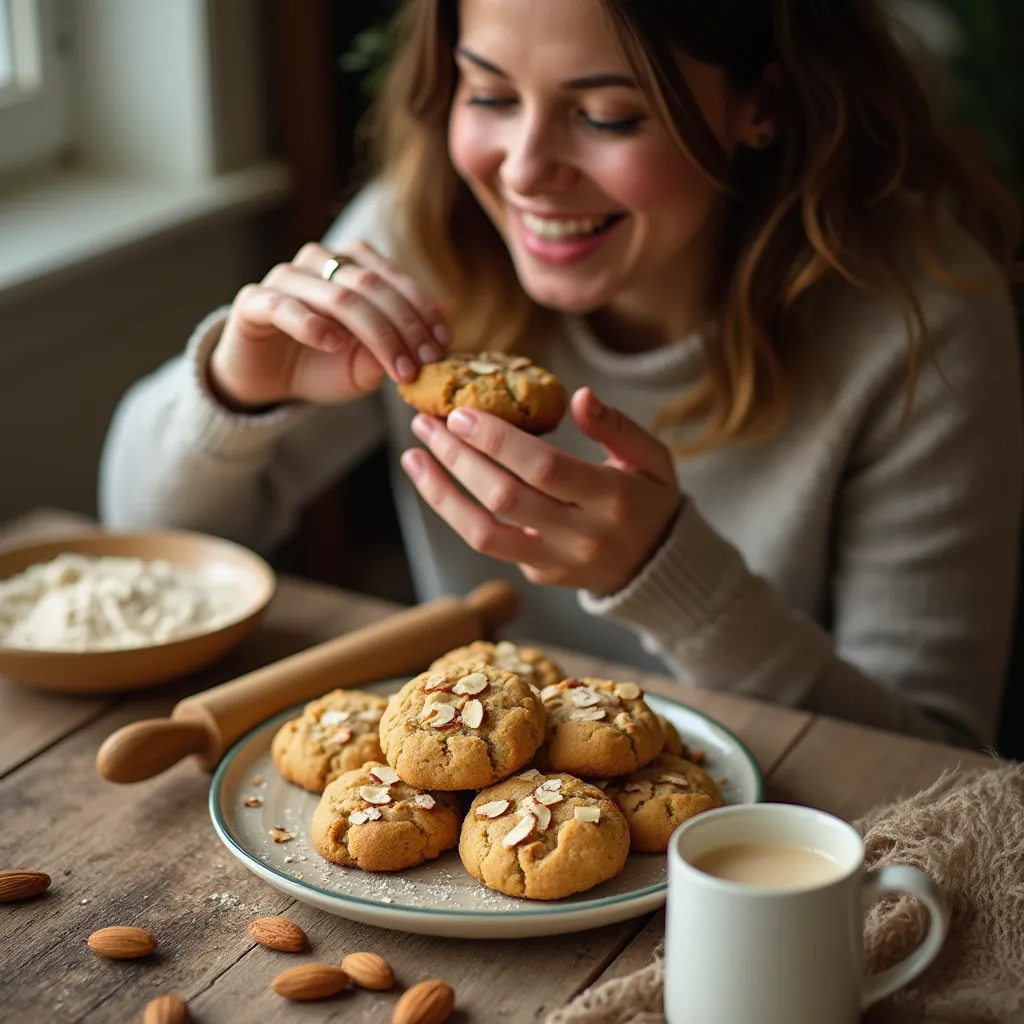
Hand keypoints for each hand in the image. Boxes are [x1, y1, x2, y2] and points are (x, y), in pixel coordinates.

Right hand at [209, 240, 449, 407]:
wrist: (266, 383)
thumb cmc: (321, 366)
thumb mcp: (368, 363)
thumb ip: (401, 341)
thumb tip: (450, 312)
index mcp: (350, 266)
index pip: (393, 277)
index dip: (422, 308)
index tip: (443, 343)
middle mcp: (318, 263)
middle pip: (370, 285)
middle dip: (404, 326)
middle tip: (423, 361)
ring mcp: (284, 278)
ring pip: (337, 294)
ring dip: (373, 331)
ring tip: (395, 366)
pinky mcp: (253, 302)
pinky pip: (285, 306)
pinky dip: (312, 324)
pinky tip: (334, 344)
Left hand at [400, 387, 682, 594]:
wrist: (659, 569)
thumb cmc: (651, 500)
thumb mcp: (654, 458)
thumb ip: (618, 427)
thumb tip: (580, 396)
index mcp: (613, 499)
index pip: (544, 468)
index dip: (498, 441)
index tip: (462, 413)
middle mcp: (581, 536)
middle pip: (505, 498)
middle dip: (458, 458)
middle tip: (428, 424)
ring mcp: (556, 561)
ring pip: (483, 533)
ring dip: (441, 493)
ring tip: (414, 457)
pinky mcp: (538, 574)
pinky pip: (488, 545)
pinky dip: (455, 512)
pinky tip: (436, 482)